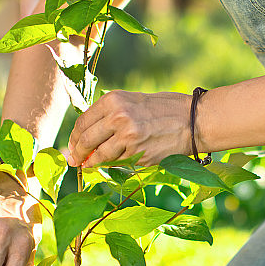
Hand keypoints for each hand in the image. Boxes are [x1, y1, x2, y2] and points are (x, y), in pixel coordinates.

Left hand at [67, 90, 193, 166]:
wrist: (193, 120)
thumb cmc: (164, 109)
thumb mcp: (133, 101)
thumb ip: (110, 114)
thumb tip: (88, 134)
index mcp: (114, 100)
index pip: (83, 122)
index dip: (74, 137)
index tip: (72, 146)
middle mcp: (118, 117)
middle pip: (86, 140)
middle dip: (77, 153)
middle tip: (74, 160)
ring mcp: (127, 138)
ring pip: (100, 155)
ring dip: (92, 162)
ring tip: (88, 165)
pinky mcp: (138, 155)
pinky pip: (117, 162)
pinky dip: (110, 164)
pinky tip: (109, 164)